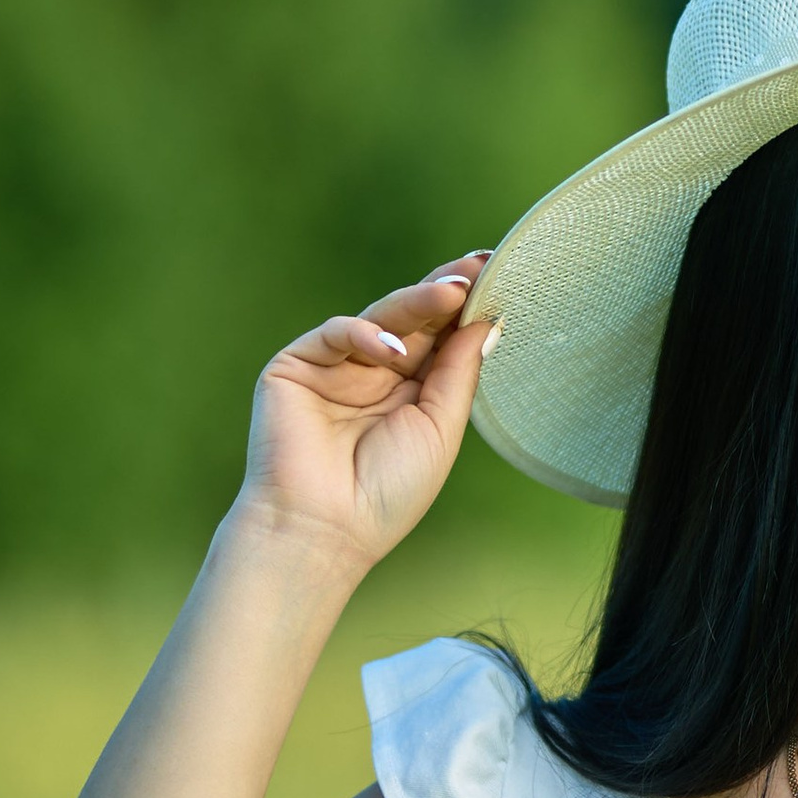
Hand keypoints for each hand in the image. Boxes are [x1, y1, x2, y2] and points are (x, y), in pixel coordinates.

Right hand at [233, 255, 494, 572]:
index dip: (468, 308)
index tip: (501, 274)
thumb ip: (459, 372)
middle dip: (447, 291)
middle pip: (416, 319)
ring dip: (417, 301)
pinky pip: (337, 333)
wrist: (323, 530)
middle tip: (479, 267)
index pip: (442, 337)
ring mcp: (336, 367)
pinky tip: (390, 351)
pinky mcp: (297, 365)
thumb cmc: (387, 492)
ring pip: (381, 317)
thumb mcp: (439, 428)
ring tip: (452, 292)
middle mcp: (375, 374)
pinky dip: (364, 335)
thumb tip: (489, 320)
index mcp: (411, 391)